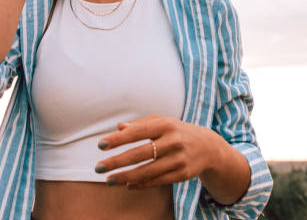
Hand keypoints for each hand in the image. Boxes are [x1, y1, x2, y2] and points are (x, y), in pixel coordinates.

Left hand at [94, 115, 221, 189]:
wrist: (208, 147)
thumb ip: (140, 124)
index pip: (138, 132)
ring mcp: (179, 159)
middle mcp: (173, 141)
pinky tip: (127, 184)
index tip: (101, 145)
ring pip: (148, 171)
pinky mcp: (182, 174)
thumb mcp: (161, 122)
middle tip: (98, 167)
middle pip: (141, 153)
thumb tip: (119, 128)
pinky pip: (158, 181)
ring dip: (126, 177)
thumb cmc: (176, 131)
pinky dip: (141, 184)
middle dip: (117, 161)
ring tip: (109, 180)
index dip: (119, 139)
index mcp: (166, 125)